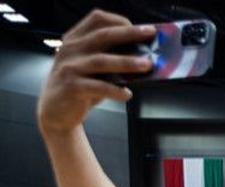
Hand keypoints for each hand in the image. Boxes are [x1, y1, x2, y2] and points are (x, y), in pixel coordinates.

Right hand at [37, 11, 154, 135]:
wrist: (56, 110)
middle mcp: (71, 49)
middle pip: (102, 36)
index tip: (142, 28)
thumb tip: (144, 56)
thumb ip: (110, 57)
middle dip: (129, 34)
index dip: (120, 21)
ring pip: (101, 60)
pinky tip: (127, 94)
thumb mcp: (93, 67)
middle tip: (150, 36)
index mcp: (76, 39)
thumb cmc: (81, 85)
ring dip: (127, 62)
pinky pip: (98, 87)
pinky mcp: (72, 86)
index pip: (97, 19)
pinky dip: (115, 90)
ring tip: (147, 65)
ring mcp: (70, 67)